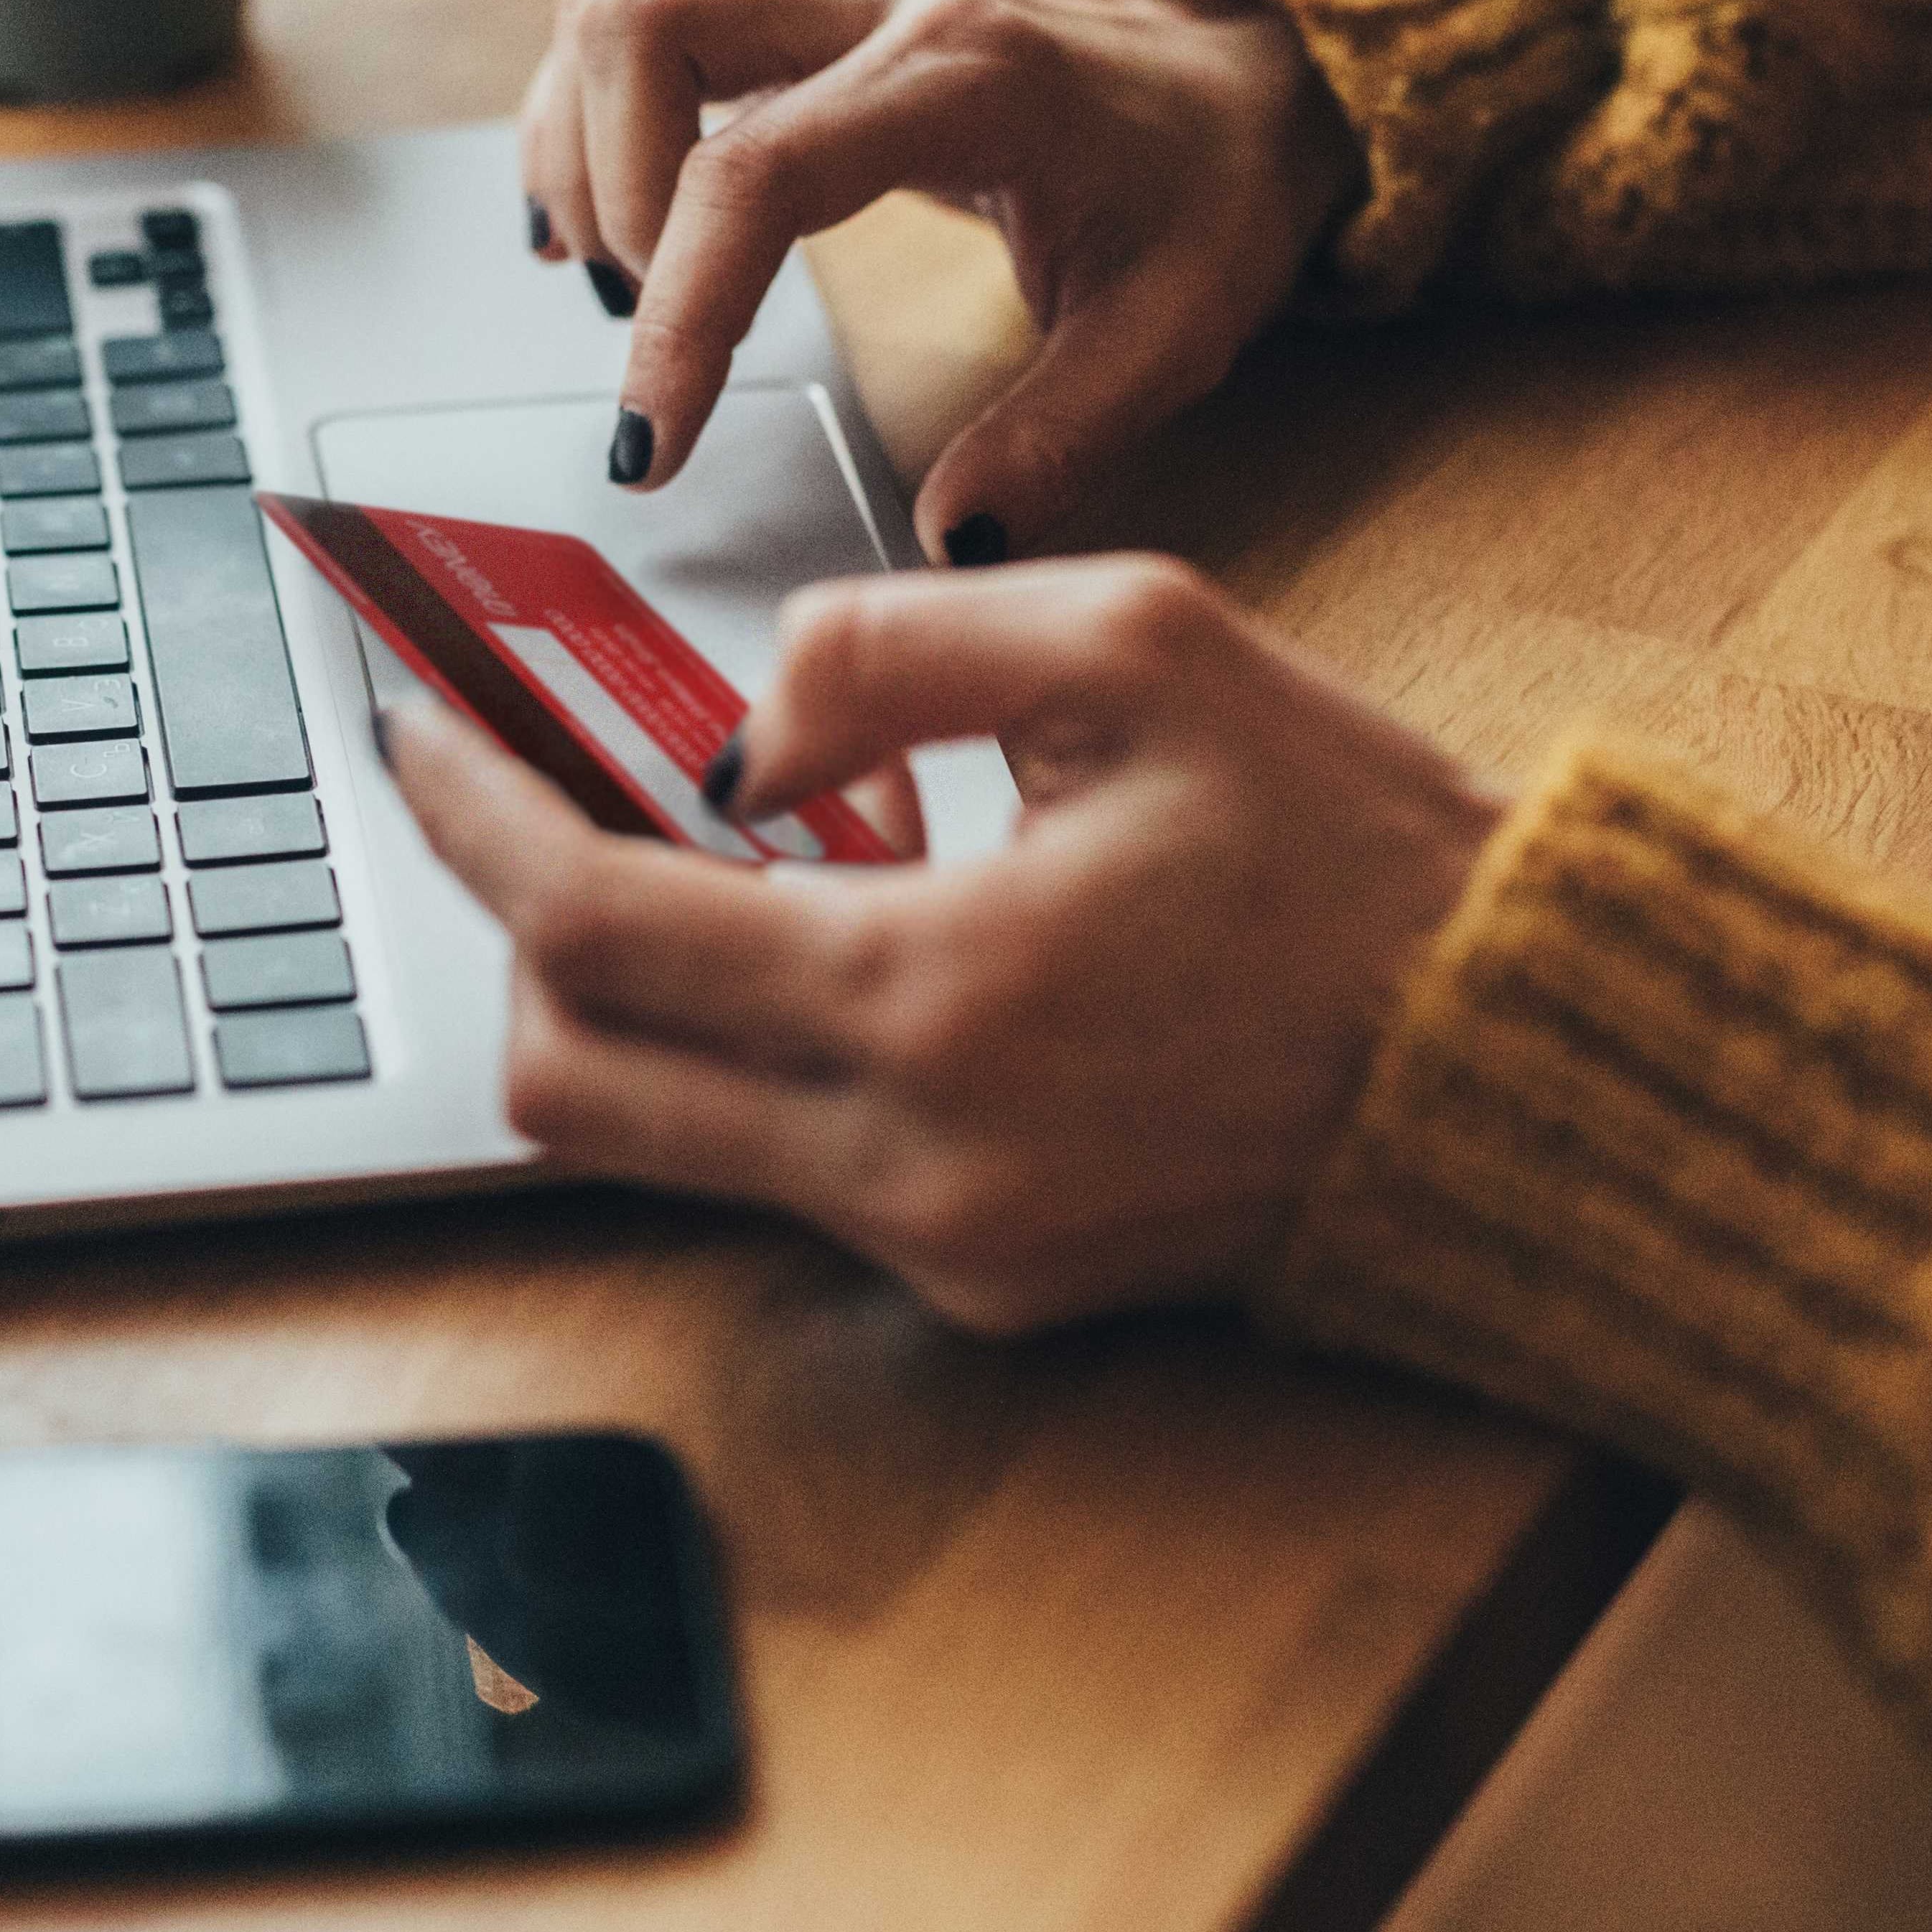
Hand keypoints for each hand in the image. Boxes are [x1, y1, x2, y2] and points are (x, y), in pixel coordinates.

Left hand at [380, 555, 1503, 1332]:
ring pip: (660, 1145)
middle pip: (570, 1083)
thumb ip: (893, 644)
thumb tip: (740, 729)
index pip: (593, 926)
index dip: (471, 821)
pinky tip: (814, 951)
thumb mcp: (1141, 644)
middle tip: (521, 806)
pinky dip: (750, 1064)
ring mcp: (948, 1247)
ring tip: (664, 862)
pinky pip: (788, 1179)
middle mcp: (913, 1157)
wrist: (1517, 1064)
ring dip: (622, 1006)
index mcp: (935, 993)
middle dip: (509, 936)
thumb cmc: (1353, 847)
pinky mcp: (993, 1288)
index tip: (414, 733)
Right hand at [518, 0, 1356, 559]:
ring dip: (581, 144)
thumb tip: (948, 540)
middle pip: (643, 24)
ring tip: (626, 278)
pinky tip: (612, 222)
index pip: (755, 171)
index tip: (653, 442)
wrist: (1246, 73)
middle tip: (647, 325)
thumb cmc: (1208, 191)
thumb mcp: (1175, 333)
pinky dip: (591, 113)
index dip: (681, 313)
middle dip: (605, 193)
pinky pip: (638, 12)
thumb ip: (1060, 439)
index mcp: (972, 76)